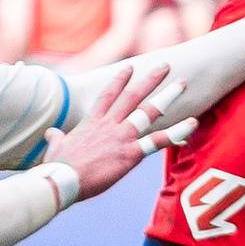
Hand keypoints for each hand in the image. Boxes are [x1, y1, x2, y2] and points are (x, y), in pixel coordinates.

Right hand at [41, 62, 188, 199]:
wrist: (61, 180)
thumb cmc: (57, 168)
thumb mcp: (55, 148)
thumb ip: (57, 138)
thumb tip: (51, 133)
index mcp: (92, 123)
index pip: (108, 95)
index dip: (120, 80)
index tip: (131, 67)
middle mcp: (109, 124)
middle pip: (133, 96)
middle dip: (150, 80)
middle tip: (165, 66)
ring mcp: (121, 137)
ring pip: (148, 111)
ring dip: (167, 96)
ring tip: (182, 84)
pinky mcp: (130, 153)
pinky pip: (158, 141)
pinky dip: (177, 132)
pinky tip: (192, 123)